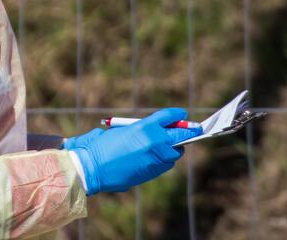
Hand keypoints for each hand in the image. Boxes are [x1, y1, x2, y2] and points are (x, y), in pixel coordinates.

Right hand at [70, 108, 201, 195]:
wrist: (94, 167)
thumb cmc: (103, 145)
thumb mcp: (123, 129)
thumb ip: (142, 129)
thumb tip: (156, 132)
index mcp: (146, 126)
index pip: (169, 116)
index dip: (178, 115)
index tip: (183, 114)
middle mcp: (155, 142)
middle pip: (180, 135)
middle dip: (187, 132)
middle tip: (193, 130)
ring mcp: (155, 159)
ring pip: (175, 152)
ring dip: (174, 147)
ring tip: (171, 144)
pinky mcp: (152, 173)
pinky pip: (166, 164)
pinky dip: (165, 160)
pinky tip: (159, 157)